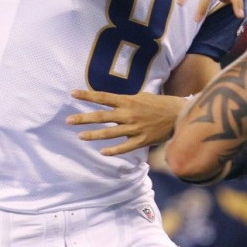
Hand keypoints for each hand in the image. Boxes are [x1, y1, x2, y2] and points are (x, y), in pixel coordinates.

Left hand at [67, 90, 184, 155]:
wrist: (178, 114)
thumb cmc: (159, 104)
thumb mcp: (141, 96)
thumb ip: (126, 101)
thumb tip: (111, 102)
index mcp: (128, 101)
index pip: (103, 97)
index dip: (87, 96)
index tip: (73, 94)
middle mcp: (128, 114)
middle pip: (102, 116)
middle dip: (84, 118)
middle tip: (69, 120)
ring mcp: (134, 128)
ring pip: (110, 133)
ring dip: (94, 135)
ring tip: (80, 136)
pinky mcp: (141, 140)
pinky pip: (124, 147)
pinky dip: (113, 150)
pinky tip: (103, 152)